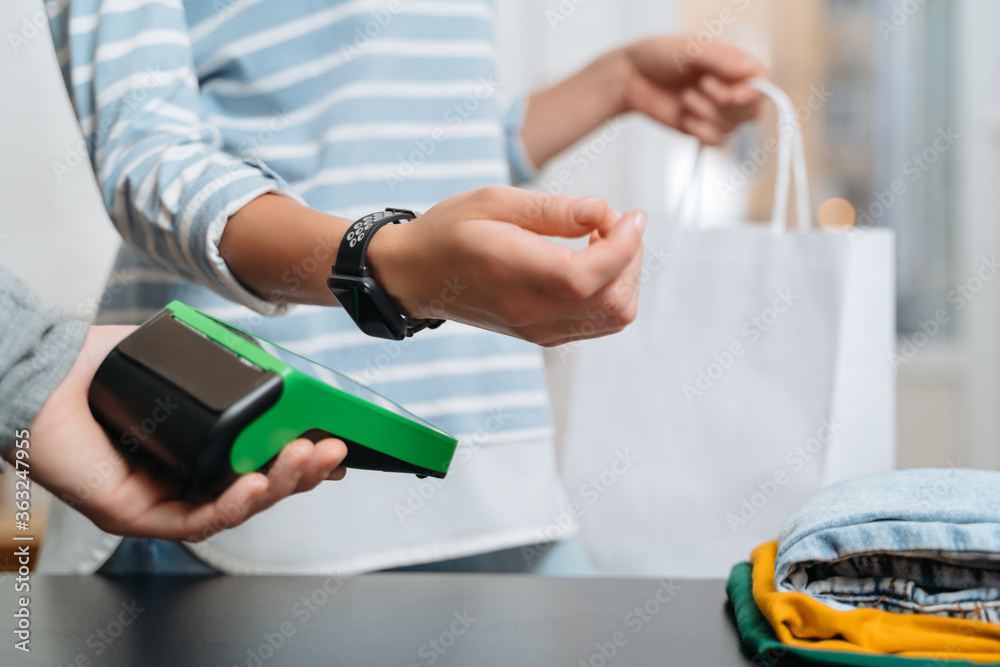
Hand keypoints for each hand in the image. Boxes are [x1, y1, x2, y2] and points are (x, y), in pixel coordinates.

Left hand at [13, 325, 347, 541]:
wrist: (45, 373)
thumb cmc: (101, 366)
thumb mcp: (184, 360)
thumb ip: (228, 364)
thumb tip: (276, 362)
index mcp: (199, 446)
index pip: (261, 460)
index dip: (300, 458)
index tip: (334, 442)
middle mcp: (183, 477)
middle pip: (258, 489)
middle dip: (302, 473)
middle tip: (332, 450)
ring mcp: (162, 499)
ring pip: (235, 509)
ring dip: (278, 487)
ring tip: (306, 460)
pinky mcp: (136, 515)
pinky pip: (194, 522)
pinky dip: (231, 505)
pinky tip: (255, 483)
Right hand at [370, 186, 645, 346]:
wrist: (417, 274)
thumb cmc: (450, 231)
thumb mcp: (494, 201)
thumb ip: (552, 209)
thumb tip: (602, 212)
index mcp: (512, 272)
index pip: (588, 276)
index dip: (624, 246)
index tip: (631, 216)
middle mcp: (528, 311)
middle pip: (613, 300)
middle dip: (630, 255)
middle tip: (610, 221)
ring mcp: (538, 330)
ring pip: (615, 316)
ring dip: (625, 275)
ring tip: (601, 241)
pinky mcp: (544, 335)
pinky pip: (600, 323)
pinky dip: (612, 292)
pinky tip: (592, 262)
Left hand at [621, 37, 765, 144]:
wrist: (631, 78)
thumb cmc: (661, 56)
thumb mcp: (691, 48)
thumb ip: (722, 59)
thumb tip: (753, 72)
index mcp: (735, 66)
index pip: (763, 86)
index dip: (753, 95)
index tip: (733, 95)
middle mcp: (732, 89)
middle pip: (752, 112)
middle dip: (725, 104)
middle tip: (700, 86)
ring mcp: (718, 112)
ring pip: (732, 128)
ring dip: (707, 114)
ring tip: (685, 96)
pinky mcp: (703, 129)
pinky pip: (717, 142)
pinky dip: (701, 133)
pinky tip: (685, 119)